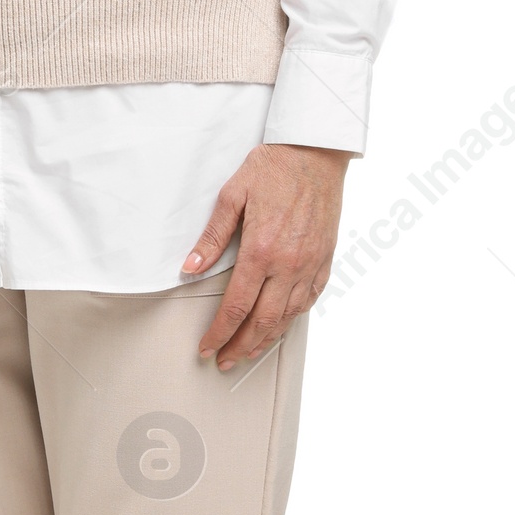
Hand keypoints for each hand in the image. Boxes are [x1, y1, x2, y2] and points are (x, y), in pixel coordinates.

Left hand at [183, 142, 350, 369]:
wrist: (315, 152)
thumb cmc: (272, 168)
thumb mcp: (232, 197)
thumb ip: (211, 238)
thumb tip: (189, 269)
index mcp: (261, 251)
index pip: (236, 307)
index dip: (219, 333)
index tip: (207, 348)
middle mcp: (288, 264)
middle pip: (263, 321)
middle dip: (241, 347)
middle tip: (225, 361)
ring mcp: (310, 264)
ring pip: (288, 316)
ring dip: (267, 340)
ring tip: (249, 353)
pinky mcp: (325, 259)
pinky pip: (310, 299)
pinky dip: (293, 319)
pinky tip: (281, 326)